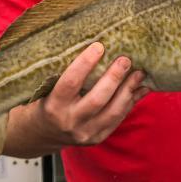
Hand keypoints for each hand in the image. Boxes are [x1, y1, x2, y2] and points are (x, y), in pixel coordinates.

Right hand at [2, 42, 148, 156]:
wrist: (40, 134)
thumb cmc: (44, 101)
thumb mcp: (45, 87)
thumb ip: (64, 70)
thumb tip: (95, 43)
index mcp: (53, 105)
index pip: (70, 82)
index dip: (85, 63)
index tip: (99, 45)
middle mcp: (69, 121)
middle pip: (97, 99)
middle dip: (114, 77)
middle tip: (126, 59)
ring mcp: (85, 133)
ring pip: (113, 112)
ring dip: (129, 90)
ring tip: (139, 72)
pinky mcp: (97, 138)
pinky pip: (118, 119)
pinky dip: (131, 102)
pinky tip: (140, 88)